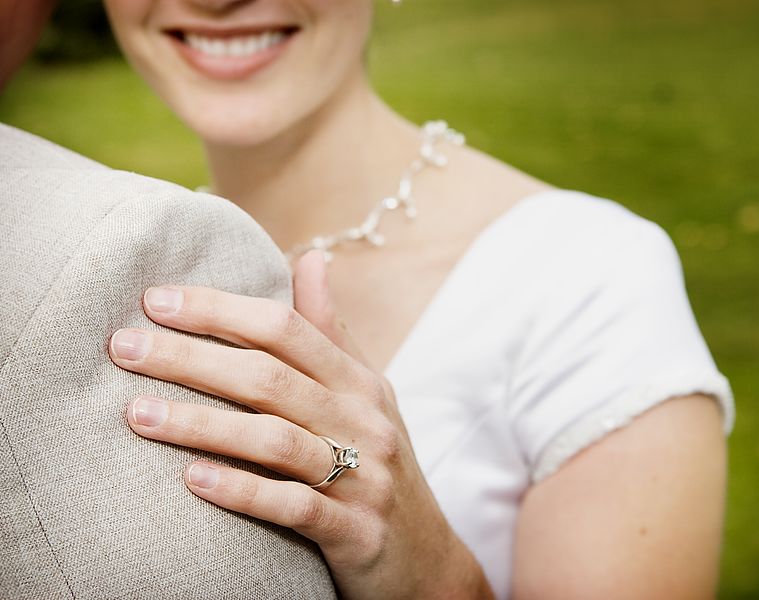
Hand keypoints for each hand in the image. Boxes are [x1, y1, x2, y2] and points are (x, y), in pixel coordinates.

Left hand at [108, 252, 491, 598]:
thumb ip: (330, 332)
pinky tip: (192, 479)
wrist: (427, 557)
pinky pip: (293, 506)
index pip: (288, 330)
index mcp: (360, 384)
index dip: (221, 311)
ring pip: (275, 440)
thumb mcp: (365, 395)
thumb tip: (310, 257)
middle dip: (192, 358)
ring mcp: (364, 478)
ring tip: (136, 414)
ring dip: (200, 424)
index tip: (157, 300)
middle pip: (270, 378)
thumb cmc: (378, 465)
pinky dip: (242, 490)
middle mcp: (364, 422)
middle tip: (124, 347)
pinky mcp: (355, 531)